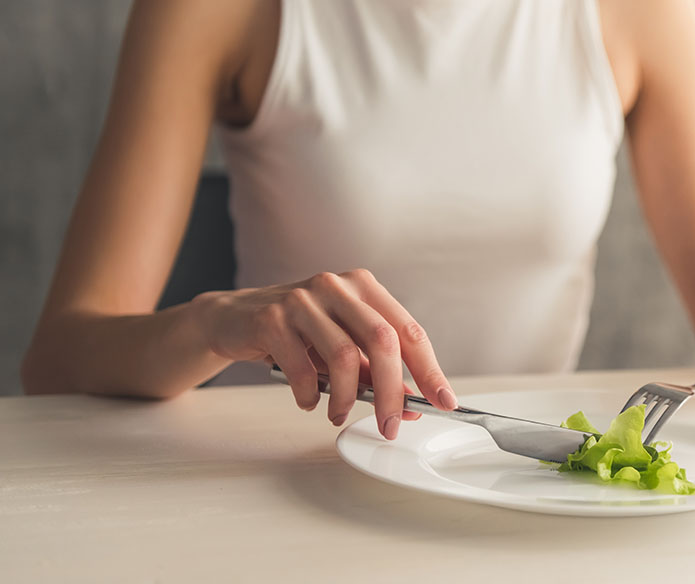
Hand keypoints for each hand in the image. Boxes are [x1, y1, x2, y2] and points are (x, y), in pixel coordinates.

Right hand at [190, 268, 455, 438]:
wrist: (233, 319)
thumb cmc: (297, 334)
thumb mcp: (342, 346)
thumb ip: (375, 370)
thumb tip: (411, 403)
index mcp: (364, 287)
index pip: (409, 330)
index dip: (429, 369)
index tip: (444, 402)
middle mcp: (338, 286)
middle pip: (382, 341)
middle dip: (392, 391)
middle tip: (390, 425)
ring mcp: (304, 299)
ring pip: (344, 356)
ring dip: (346, 398)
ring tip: (338, 415)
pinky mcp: (272, 318)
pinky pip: (302, 367)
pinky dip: (310, 394)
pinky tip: (309, 401)